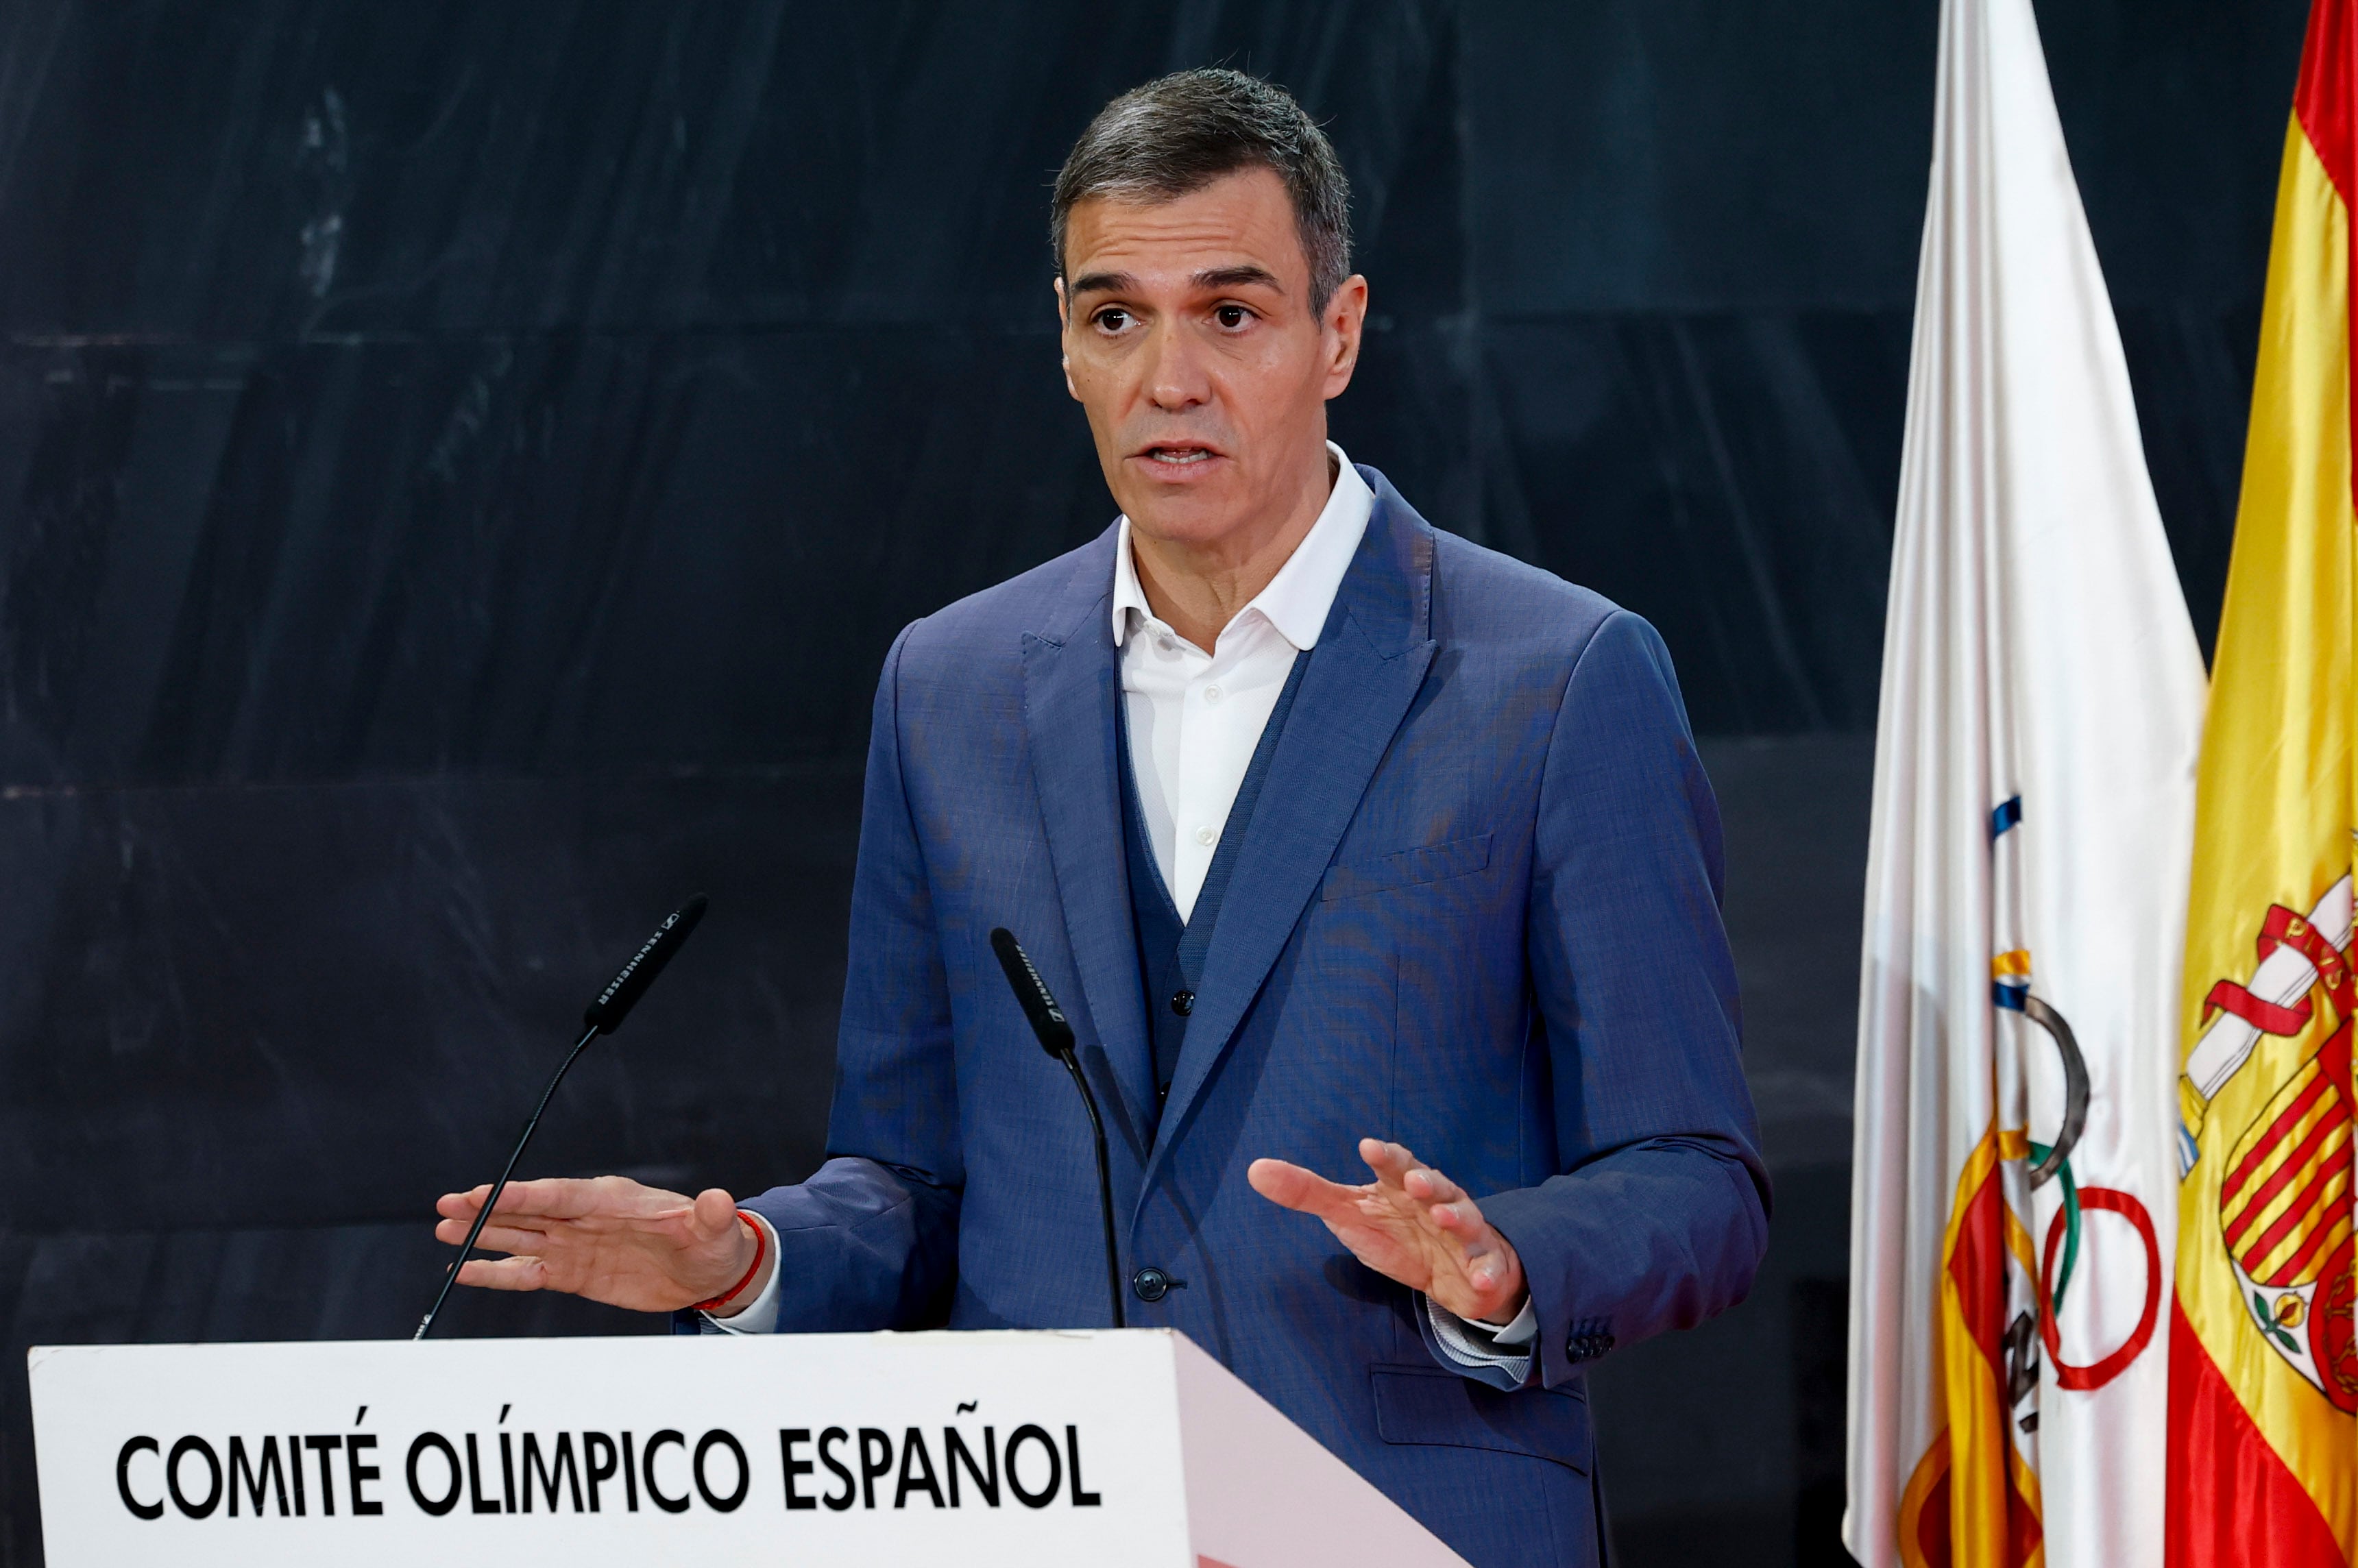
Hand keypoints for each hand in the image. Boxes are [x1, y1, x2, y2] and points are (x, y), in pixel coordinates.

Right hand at [433, 1176, 768, 1313]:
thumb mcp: (715, 1229)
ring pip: (521, 1237)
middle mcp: (587, 1218)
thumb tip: (718, 1201)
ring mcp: (577, 1245)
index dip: (524, 1195)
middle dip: (487, 1209)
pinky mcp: (574, 1273)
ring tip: (442, 1230)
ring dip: (483, 1235)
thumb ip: (710, 1215)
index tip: (487, 1193)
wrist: (710, 1271)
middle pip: (530, 1211)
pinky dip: (498, 1273)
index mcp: (615, 1200)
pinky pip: (529, 1272)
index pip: (562, 1195)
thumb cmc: (711, 1243)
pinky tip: (467, 1271)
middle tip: (446, 1205)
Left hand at [1248, 1139, 1527, 1323]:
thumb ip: (1308, 1193)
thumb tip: (1256, 1170)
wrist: (1453, 1272)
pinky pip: (1491, 1269)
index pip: (1395, 1164)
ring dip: (1457, 1218)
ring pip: (1466, 1220)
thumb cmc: (1398, 1231)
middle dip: (1427, 1180)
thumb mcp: (1350, 1215)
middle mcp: (1438, 1201)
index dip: (1384, 1156)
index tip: (1368, 1148)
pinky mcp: (1484, 1265)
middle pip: (1435, 1184)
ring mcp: (1465, 1232)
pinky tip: (1483, 1282)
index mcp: (1403, 1186)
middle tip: (1413, 1180)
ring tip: (1444, 1219)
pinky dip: (1489, 1274)